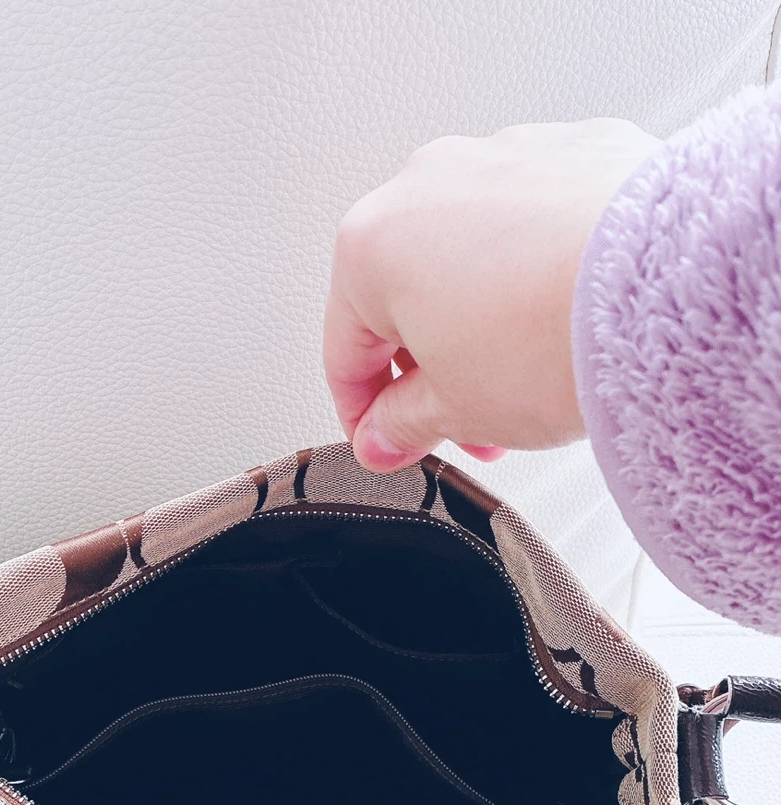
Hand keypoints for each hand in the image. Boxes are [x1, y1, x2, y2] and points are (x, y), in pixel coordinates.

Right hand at [323, 119, 662, 471]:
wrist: (665, 288)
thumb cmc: (553, 336)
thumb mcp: (455, 411)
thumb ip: (402, 426)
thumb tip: (387, 433)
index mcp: (371, 245)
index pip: (346, 353)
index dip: (365, 417)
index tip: (387, 446)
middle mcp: (425, 184)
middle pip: (408, 299)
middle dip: (433, 371)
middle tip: (462, 425)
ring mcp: (501, 158)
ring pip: (471, 258)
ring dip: (485, 324)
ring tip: (527, 378)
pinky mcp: (573, 152)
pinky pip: (536, 226)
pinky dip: (539, 274)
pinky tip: (566, 322)